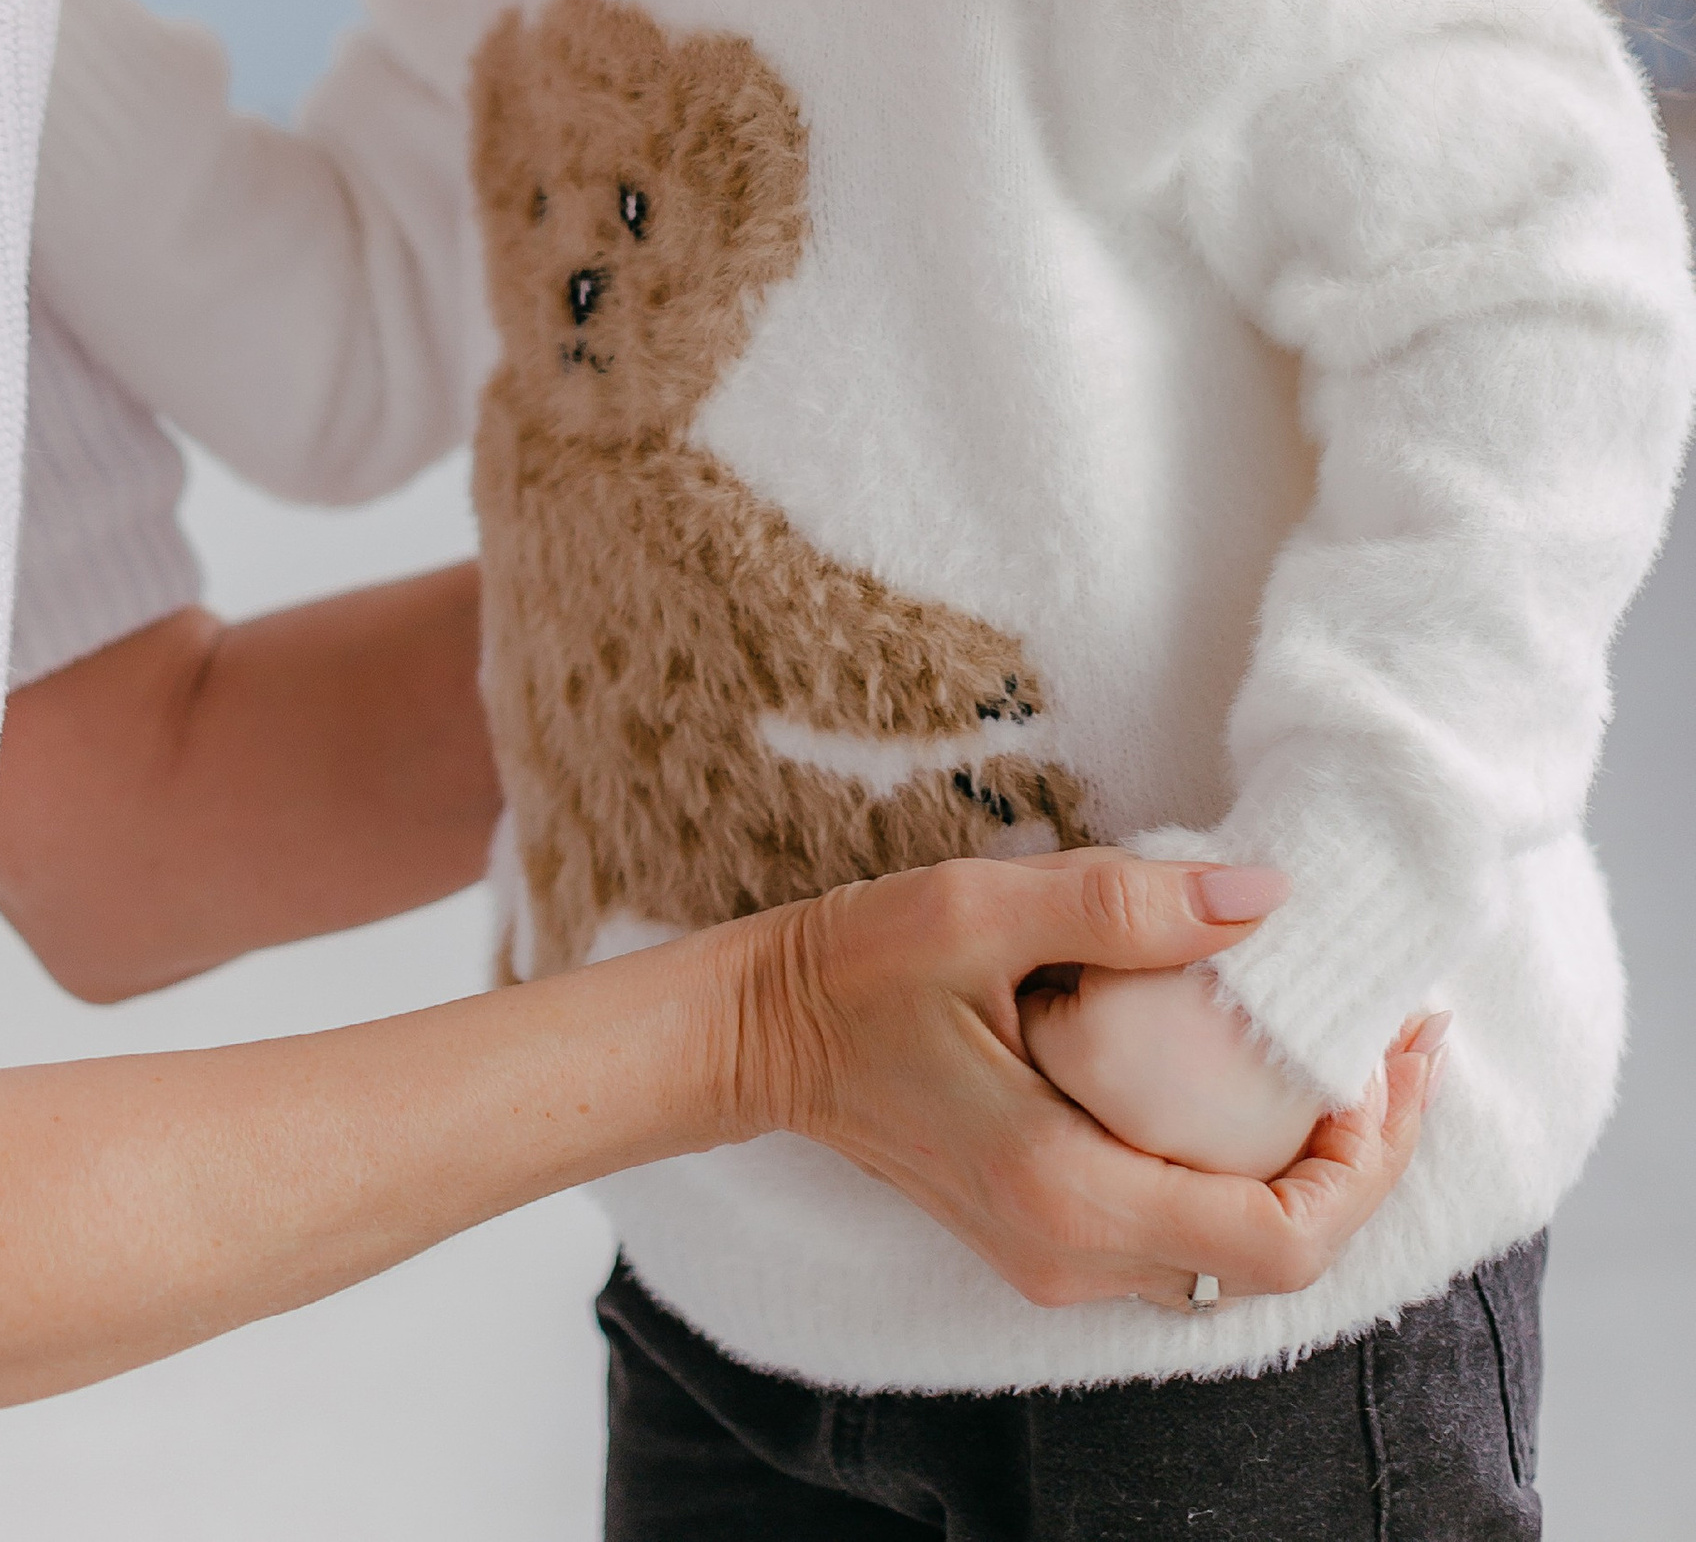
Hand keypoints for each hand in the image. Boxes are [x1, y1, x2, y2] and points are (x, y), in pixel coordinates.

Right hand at [728, 848, 1437, 1310]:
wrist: (760, 1032)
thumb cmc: (860, 967)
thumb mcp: (985, 909)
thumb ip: (1125, 907)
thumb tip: (1265, 898)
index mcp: (1068, 1193)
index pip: (1282, 1238)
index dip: (1368, 1159)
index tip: (1395, 1052)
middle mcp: (1072, 1255)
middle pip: (1277, 1256)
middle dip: (1361, 1154)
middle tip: (1396, 1039)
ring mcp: (1055, 1258)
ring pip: (1235, 1253)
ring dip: (1309, 1165)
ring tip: (1345, 1051)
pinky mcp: (1045, 1236)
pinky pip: (1184, 1233)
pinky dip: (1245, 1169)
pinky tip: (1255, 1082)